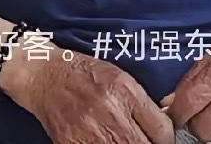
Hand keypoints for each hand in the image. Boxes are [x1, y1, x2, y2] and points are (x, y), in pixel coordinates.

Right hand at [7, 49, 174, 143]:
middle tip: (140, 139)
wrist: (43, 73)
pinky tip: (104, 140)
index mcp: (124, 90)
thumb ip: (143, 103)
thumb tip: (165, 130)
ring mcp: (90, 131)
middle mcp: (110, 111)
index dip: (167, 140)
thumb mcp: (118, 77)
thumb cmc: (83, 72)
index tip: (161, 140)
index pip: (162, 130)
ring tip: (121, 139)